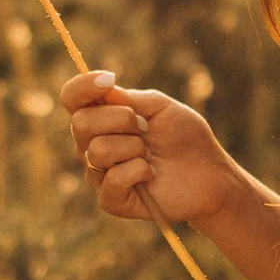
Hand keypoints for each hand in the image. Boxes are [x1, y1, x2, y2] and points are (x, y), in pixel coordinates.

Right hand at [60, 72, 235, 231]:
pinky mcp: (111, 200)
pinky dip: (139, 171)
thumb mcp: (159, 106)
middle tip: (146, 127)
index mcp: (101, 118)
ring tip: (151, 154)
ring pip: (97, 150)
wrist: (208, 173)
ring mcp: (99, 174)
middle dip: (120, 119)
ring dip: (134, 147)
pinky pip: (112, 179)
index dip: (82, 87)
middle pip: (80, 123)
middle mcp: (92, 144)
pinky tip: (152, 174)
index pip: (71, 98)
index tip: (109, 80)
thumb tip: (103, 91)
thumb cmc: (184, 137)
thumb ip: (128, 98)